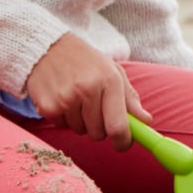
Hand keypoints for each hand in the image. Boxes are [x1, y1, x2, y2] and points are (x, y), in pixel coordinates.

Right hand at [22, 34, 150, 149]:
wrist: (47, 48)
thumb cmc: (86, 62)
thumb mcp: (113, 72)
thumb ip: (130, 98)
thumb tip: (146, 121)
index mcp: (109, 81)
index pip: (118, 126)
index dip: (123, 141)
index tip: (123, 144)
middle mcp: (87, 90)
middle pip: (99, 134)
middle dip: (100, 127)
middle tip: (94, 108)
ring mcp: (65, 99)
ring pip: (80, 131)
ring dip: (81, 121)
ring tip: (76, 98)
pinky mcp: (47, 107)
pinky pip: (61, 126)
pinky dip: (64, 118)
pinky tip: (62, 98)